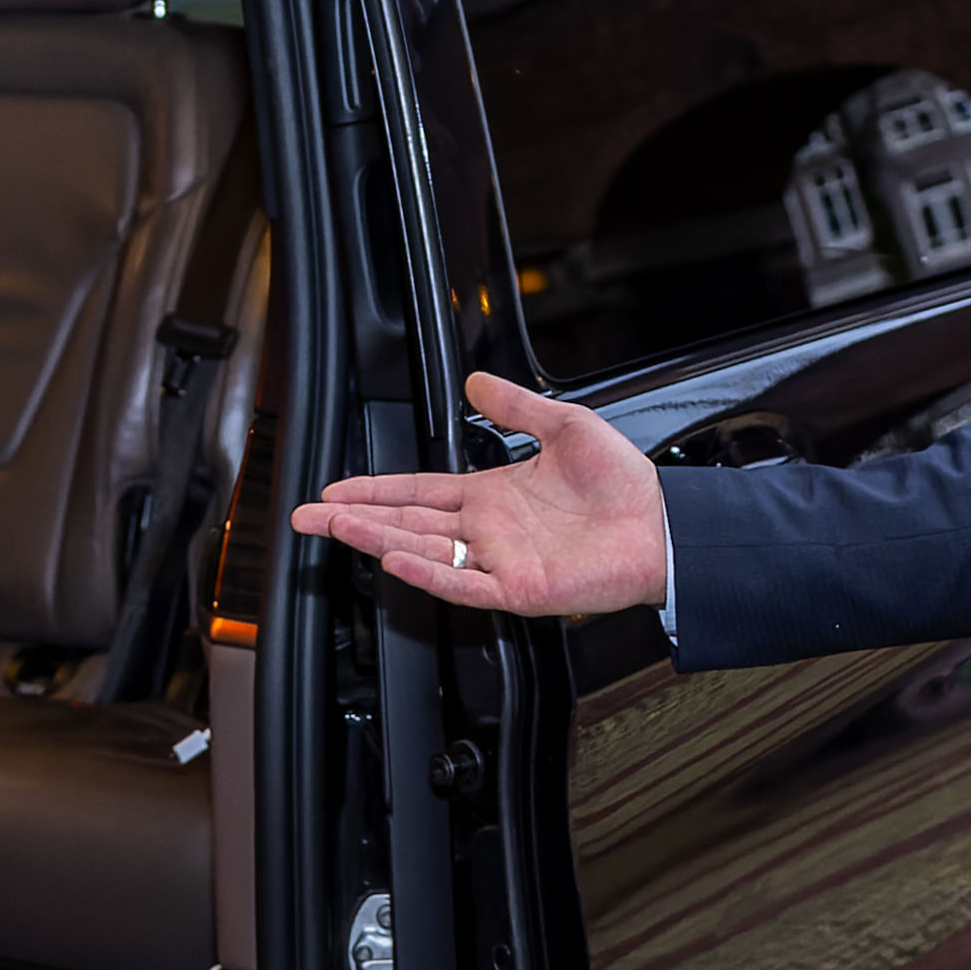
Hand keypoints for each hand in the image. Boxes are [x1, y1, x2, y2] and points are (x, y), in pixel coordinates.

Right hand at [291, 371, 666, 616]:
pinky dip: (427, 572)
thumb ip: (515, 405)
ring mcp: (500, 561)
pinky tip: (394, 557)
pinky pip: (462, 583)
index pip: (418, 491)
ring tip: (336, 528)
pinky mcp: (518, 589)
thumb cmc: (623, 484)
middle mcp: (488, 530)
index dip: (374, 490)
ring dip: (377, 539)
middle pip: (405, 521)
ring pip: (423, 550)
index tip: (335, 491)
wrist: (663, 524)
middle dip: (353, 519)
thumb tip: (475, 380)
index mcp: (492, 494)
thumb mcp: (564, 424)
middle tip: (307, 516)